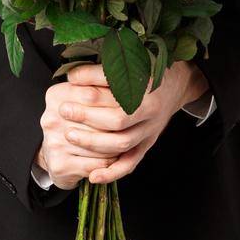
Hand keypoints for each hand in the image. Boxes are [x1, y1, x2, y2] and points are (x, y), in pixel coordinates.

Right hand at [36, 70, 121, 188]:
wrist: (55, 154)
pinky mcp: (59, 164)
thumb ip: (97, 85)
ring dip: (118, 145)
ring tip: (126, 141)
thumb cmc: (74, 122)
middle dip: (119, 125)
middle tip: (132, 125)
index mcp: (56, 95)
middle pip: (99, 120)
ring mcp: (54, 142)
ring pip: (101, 144)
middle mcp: (51, 118)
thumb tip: (123, 81)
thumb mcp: (80, 98)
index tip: (131, 104)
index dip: (117, 101)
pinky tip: (115, 157)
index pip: (93, 94)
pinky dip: (110, 162)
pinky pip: (97, 164)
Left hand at [49, 60, 208, 184]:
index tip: (69, 84)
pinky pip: (131, 163)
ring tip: (69, 135)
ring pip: (122, 144)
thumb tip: (72, 76)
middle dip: (87, 117)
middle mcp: (151, 111)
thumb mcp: (132, 63)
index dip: (92, 89)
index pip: (117, 91)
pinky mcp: (147, 145)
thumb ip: (102, 71)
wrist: (176, 85)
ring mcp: (150, 131)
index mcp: (148, 88)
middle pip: (118, 120)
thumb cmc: (149, 70)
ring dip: (94, 142)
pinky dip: (112, 172)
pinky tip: (92, 177)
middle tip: (64, 111)